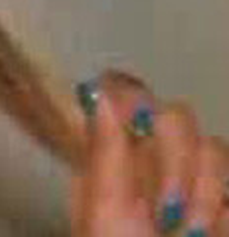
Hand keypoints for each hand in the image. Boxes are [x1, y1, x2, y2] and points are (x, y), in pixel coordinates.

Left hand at [72, 71, 227, 236]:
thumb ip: (105, 151)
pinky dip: (221, 207)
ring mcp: (188, 178)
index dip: (134, 100)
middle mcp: (145, 159)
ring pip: (210, 146)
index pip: (121, 94)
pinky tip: (207, 232)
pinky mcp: (220, 200)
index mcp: (105, 156)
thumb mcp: (108, 211)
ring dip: (201, 193)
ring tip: (185, 231)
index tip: (138, 130)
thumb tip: (96, 90)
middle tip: (167, 211)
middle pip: (173, 114)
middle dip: (175, 164)